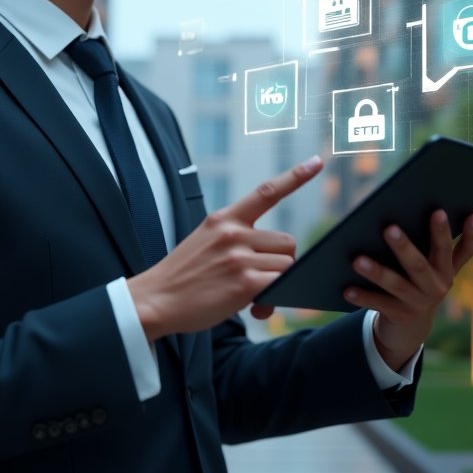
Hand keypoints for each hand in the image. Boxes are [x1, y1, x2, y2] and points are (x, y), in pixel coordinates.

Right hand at [127, 156, 323, 340]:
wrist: (154, 300)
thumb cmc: (182, 276)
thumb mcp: (205, 241)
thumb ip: (237, 240)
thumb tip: (274, 259)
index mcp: (223, 219)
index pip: (267, 192)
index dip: (295, 177)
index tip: (317, 162)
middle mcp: (233, 233)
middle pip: (287, 242)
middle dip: (281, 262)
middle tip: (261, 278)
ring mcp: (239, 257)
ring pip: (286, 266)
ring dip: (276, 283)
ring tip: (252, 297)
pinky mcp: (244, 284)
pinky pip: (279, 286)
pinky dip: (273, 300)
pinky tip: (255, 309)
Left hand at [342, 211, 472, 370]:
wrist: (412, 324)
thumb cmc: (419, 277)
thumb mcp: (433, 264)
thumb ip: (433, 242)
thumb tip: (411, 206)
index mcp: (447, 268)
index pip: (462, 250)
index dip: (467, 233)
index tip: (449, 212)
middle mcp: (438, 286)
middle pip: (419, 265)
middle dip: (404, 247)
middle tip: (389, 229)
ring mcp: (419, 302)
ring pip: (396, 284)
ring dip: (377, 272)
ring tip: (357, 260)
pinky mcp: (400, 315)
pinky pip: (379, 303)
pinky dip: (363, 296)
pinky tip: (347, 289)